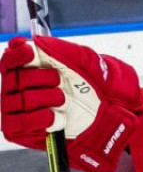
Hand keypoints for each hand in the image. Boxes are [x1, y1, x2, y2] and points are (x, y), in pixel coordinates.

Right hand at [1, 36, 142, 171]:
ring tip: (63, 100)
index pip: (9, 59)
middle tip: (58, 80)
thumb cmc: (91, 84)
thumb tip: (36, 41)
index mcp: (29, 67)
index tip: (30, 53)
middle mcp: (17, 87)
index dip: (16, 56)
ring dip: (48, 99)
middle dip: (41, 78)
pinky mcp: (19, 130)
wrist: (105, 111)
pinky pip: (20, 123)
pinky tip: (58, 117)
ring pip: (20, 100)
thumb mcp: (84, 60)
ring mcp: (15, 108)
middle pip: (14, 78)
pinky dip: (43, 118)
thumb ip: (61, 48)